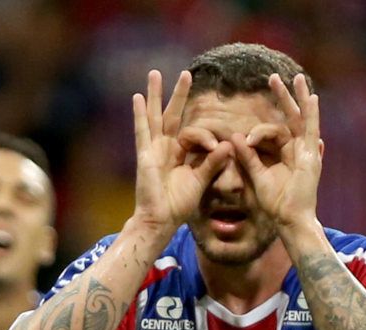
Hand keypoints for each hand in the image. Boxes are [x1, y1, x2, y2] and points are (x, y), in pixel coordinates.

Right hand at [131, 69, 232, 234]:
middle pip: (171, 115)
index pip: (193, 134)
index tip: (217, 146)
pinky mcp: (144, 155)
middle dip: (178, 94)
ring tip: (154, 74)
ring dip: (155, 95)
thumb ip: (212, 163)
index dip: (206, 137)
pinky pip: (142, 131)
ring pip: (154, 116)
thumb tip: (228, 145)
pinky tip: (137, 97)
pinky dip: (139, 115)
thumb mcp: (200, 181)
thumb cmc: (178, 205)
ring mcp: (153, 149)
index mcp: (179, 153)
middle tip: (185, 73)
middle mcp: (165, 147)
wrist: (162, 220)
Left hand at [230, 73, 321, 235]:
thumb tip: (235, 137)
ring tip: (295, 78)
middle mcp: (298, 150)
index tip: (246, 139)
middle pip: (290, 118)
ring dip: (299, 98)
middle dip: (283, 97)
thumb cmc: (275, 204)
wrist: (290, 220)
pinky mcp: (312, 156)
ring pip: (303, 119)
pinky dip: (312, 114)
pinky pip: (312, 130)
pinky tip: (312, 97)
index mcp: (286, 155)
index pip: (273, 132)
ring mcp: (308, 152)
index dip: (258, 132)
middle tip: (273, 77)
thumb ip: (248, 156)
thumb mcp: (257, 176)